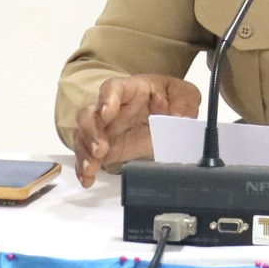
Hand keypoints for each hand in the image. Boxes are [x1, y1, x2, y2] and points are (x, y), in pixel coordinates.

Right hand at [73, 74, 200, 184]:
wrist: (167, 113)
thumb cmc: (170, 98)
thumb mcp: (185, 94)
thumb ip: (185, 102)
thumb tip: (181, 118)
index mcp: (131, 90)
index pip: (113, 88)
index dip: (107, 99)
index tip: (106, 112)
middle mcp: (112, 109)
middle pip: (89, 114)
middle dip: (91, 132)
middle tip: (101, 149)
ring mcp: (105, 129)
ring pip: (83, 136)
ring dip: (84, 152)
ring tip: (91, 168)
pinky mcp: (106, 149)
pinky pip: (88, 157)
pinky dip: (84, 168)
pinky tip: (87, 179)